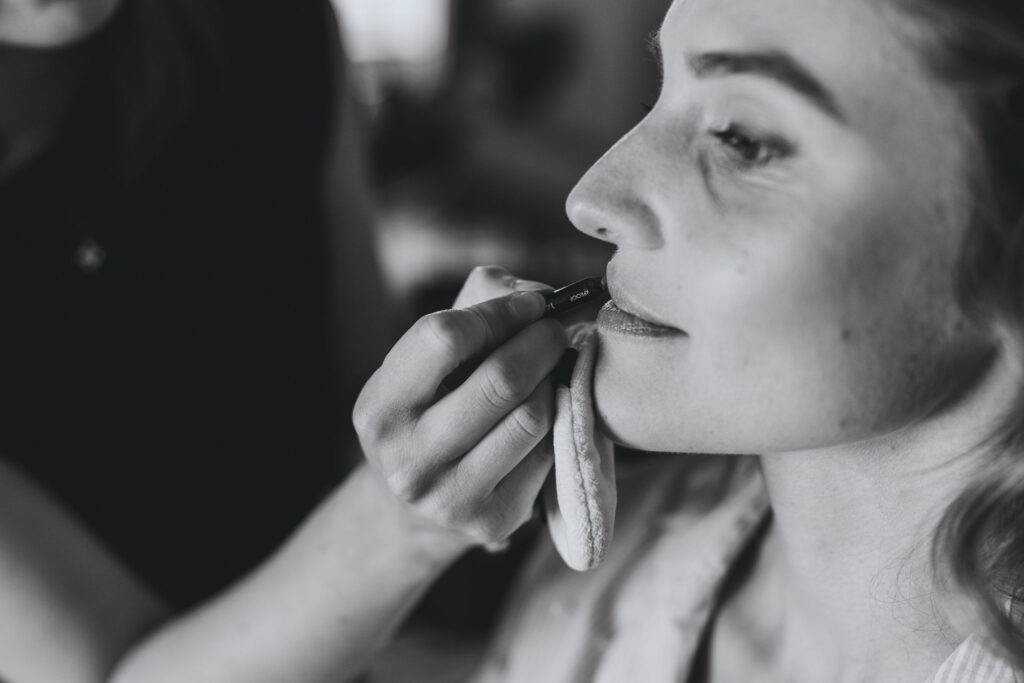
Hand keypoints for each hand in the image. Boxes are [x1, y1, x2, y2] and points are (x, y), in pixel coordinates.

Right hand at [353, 267, 566, 549]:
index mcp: (380, 408)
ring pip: (533, 416)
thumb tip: (536, 293)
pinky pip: (548, 453)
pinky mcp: (493, 519)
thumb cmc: (429, 411)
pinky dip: (559, 421)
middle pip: (500, 380)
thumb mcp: (425, 365)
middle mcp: (407, 458)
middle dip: (541, 341)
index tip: (531, 303)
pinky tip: (551, 410)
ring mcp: (450, 497)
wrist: (414, 507)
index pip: (444, 337)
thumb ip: (472, 311)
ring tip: (553, 367)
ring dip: (555, 380)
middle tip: (557, 329)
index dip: (500, 311)